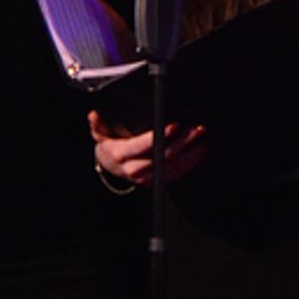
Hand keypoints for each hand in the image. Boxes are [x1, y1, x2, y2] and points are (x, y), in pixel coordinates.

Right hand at [87, 110, 207, 185]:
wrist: (110, 167)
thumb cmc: (109, 145)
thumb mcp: (100, 134)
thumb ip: (97, 125)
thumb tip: (94, 116)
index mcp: (121, 154)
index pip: (143, 146)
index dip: (159, 137)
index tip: (174, 126)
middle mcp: (134, 169)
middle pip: (163, 157)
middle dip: (183, 143)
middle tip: (197, 130)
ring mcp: (146, 178)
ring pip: (173, 168)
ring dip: (191, 154)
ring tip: (204, 140)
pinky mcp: (156, 182)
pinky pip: (176, 175)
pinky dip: (190, 164)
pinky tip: (199, 152)